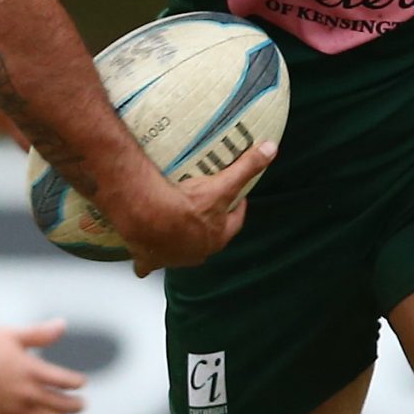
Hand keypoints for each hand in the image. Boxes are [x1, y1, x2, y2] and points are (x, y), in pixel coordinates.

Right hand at [0, 321, 87, 413]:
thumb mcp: (10, 335)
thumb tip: (63, 324)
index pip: (65, 380)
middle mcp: (25, 394)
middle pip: (60, 405)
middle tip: (81, 406)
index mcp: (32, 370)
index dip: (76, 382)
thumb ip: (39, 334)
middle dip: (74, 406)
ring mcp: (11, 411)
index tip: (80, 383)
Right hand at [106, 140, 278, 275]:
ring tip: (172, 226)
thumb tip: (271, 149)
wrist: (150, 218)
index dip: (235, 210)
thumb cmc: (187, 205)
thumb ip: (247, 167)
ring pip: (177, 252)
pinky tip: (142, 260)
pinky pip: (146, 264)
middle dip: (205, 227)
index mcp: (216, 238)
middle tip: (200, 209)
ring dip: (178, 242)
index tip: (234, 198)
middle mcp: (196, 253)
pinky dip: (145, 261)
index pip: (232, 223)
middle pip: (204, 239)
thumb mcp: (222, 185)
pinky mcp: (148, 260)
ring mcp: (172, 258)